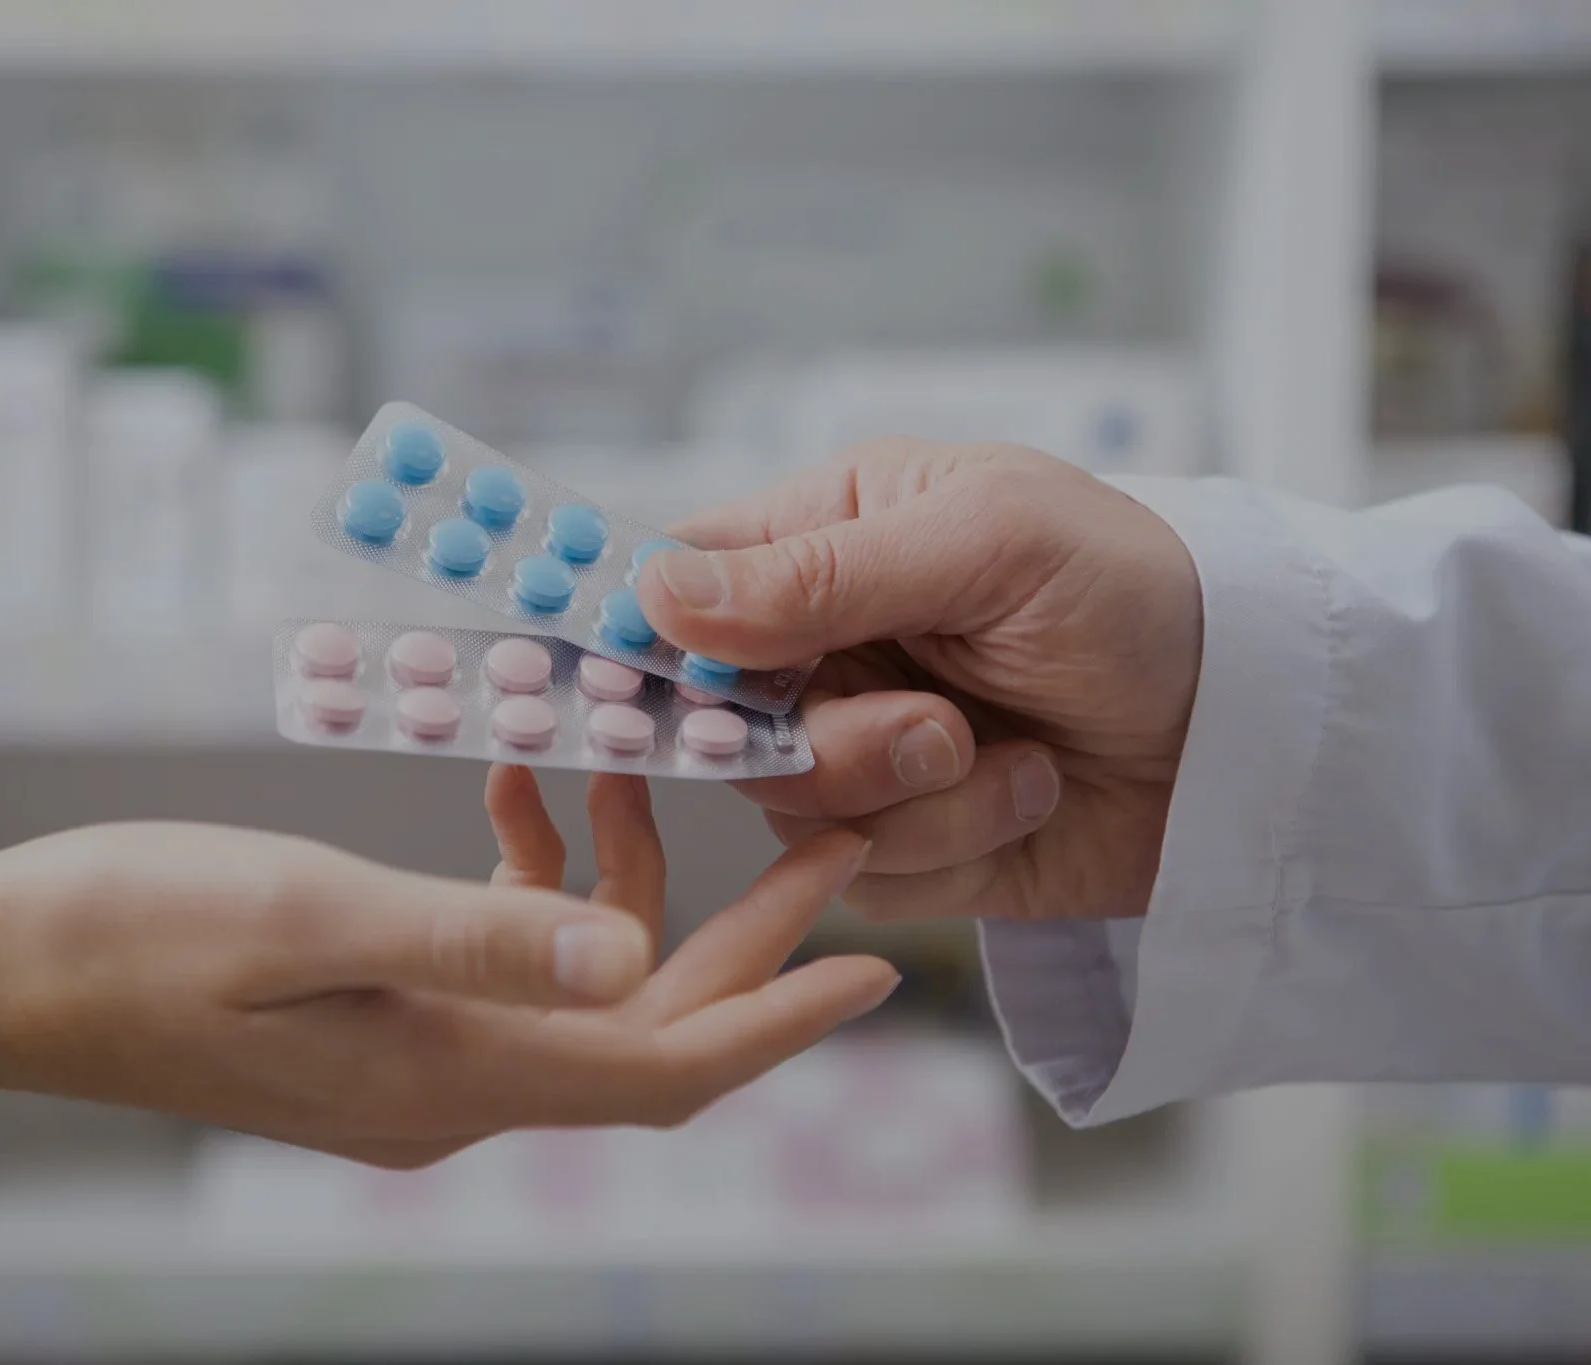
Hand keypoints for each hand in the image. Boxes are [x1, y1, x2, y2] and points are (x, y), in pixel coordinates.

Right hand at [0, 798, 893, 1168]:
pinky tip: (512, 777)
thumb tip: (634, 967)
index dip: (779, 1020)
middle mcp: (451, 1085)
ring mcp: (412, 1055)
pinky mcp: (375, 1014)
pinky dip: (527, 874)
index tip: (880, 960)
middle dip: (746, 930)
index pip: (663, 1070)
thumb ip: (473, 936)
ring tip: (647, 751)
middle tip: (827, 816)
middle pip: (645, 1025)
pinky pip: (495, 953)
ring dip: (629, 878)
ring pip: (576, 981)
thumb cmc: (126, 932)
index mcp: (449, 1074)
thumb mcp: (305, 912)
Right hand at [636, 440, 1200, 921]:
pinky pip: (864, 880)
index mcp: (831, 539)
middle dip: (833, 743)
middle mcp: (830, 647)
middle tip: (936, 727)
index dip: (651, 639)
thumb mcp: (989, 543)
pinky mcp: (914, 846)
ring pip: (793, 814)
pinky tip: (1031, 795)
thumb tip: (659, 594)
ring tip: (1011, 756)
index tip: (649, 685)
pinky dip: (956, 850)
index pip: (681, 583)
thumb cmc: (1141, 591)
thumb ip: (820, 573)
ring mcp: (866, 751)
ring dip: (915, 799)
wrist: (1262, 730)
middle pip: (720, 726)